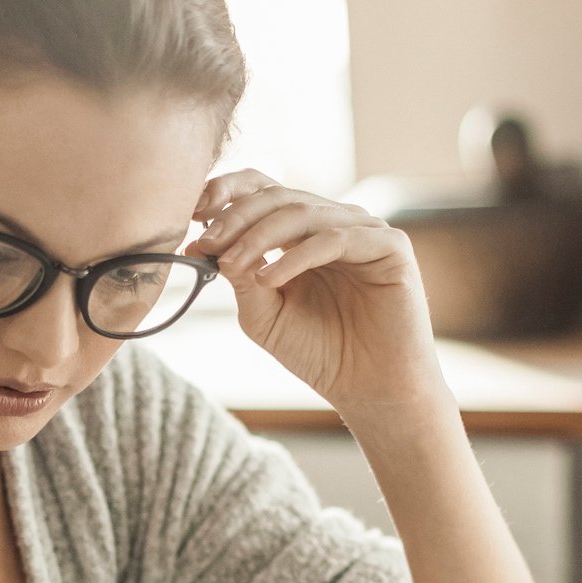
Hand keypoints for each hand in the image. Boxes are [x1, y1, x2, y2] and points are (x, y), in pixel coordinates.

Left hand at [190, 170, 445, 414]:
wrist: (369, 391)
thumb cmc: (320, 354)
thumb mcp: (264, 315)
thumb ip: (239, 277)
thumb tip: (208, 240)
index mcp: (301, 234)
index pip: (262, 190)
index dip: (226, 192)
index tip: (192, 215)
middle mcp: (332, 224)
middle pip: (277, 196)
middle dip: (235, 217)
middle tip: (206, 242)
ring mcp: (363, 231)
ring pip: (301, 213)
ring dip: (258, 236)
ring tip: (231, 264)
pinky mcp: (389, 246)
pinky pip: (334, 238)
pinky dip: (296, 257)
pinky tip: (269, 279)